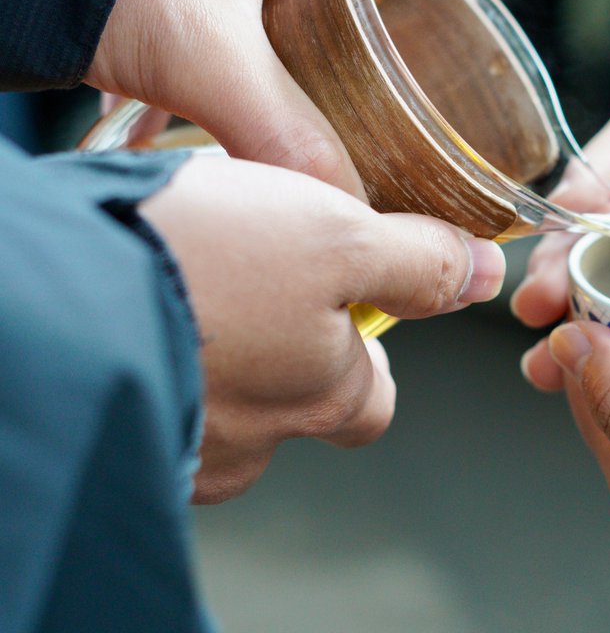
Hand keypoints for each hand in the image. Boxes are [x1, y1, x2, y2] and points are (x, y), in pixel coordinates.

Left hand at [89, 0, 457, 196]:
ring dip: (286, 25)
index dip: (435, 22)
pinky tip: (201, 71)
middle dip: (354, 31)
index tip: (433, 80)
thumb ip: (284, 133)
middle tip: (356, 96)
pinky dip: (230, 7)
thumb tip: (344, 208)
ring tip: (277, 93)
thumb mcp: (205, 49)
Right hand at [139, 154, 504, 502]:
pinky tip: (145, 312)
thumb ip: (416, 263)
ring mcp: (185, 447)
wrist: (54, 296)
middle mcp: (259, 441)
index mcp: (326, 395)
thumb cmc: (204, 263)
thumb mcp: (338, 237)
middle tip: (259, 289)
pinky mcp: (124, 430)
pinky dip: (163, 363)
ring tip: (192, 290)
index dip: (369, 355)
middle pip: (298, 410)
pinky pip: (161, 404)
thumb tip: (481, 274)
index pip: (376, 400)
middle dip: (289, 357)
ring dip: (220, 360)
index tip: (347, 309)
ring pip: (225, 412)